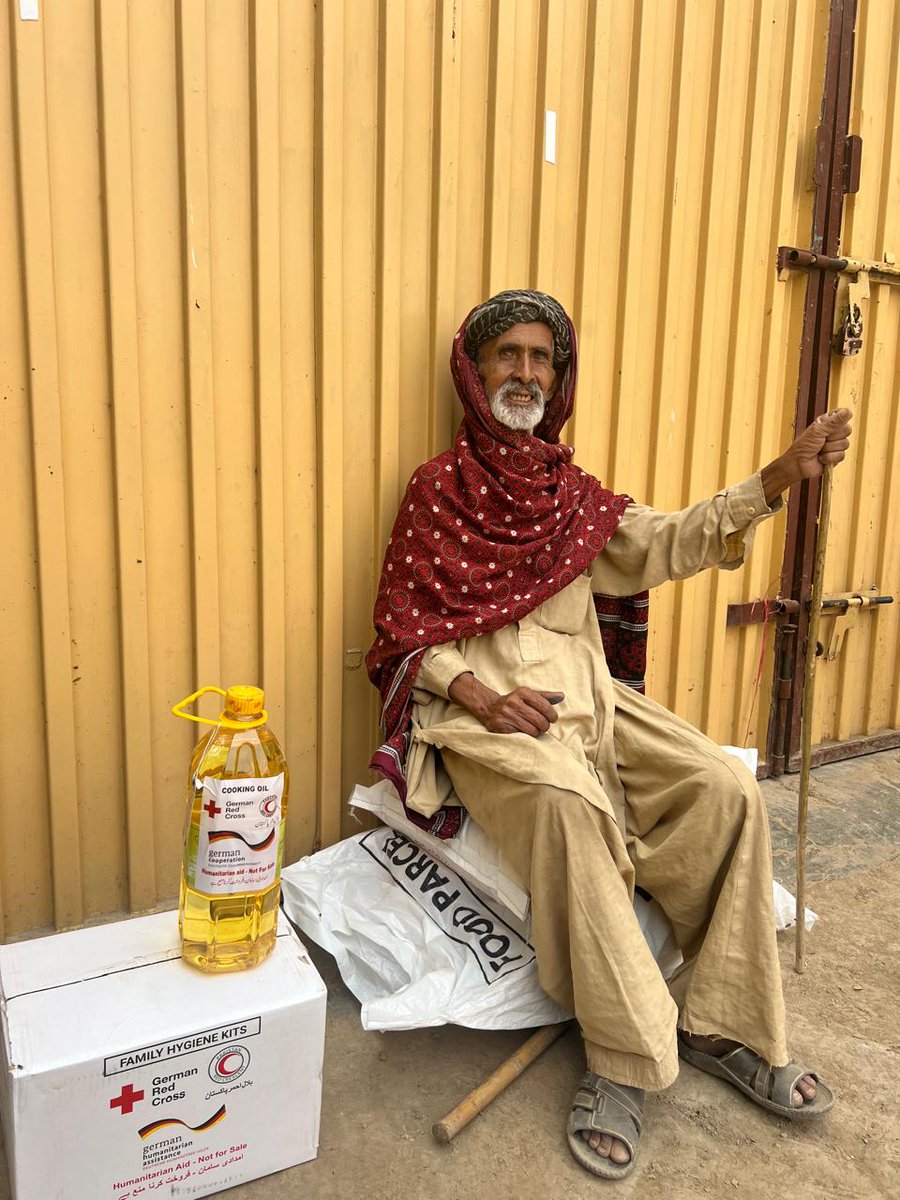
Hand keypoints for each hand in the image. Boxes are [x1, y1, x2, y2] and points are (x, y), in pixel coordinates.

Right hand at [447, 672, 563, 736]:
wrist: (489, 708)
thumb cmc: (514, 702)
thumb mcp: (528, 695)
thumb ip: (545, 697)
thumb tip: (562, 696)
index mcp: (522, 692)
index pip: (544, 705)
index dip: (552, 715)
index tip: (553, 719)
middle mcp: (514, 702)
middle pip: (540, 720)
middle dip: (545, 726)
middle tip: (544, 726)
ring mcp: (507, 714)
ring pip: (532, 730)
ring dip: (536, 732)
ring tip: (534, 729)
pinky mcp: (502, 726)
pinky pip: (521, 735)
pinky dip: (526, 736)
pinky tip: (523, 731)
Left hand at [760, 408, 851, 503]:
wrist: (798, 465)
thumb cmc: (803, 446)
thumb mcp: (818, 431)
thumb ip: (834, 422)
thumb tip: (848, 411)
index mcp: (828, 422)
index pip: (843, 415)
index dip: (840, 420)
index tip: (830, 426)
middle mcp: (833, 432)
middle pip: (847, 430)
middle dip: (832, 437)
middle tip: (821, 440)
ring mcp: (836, 444)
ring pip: (845, 444)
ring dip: (829, 448)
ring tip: (820, 450)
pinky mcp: (836, 456)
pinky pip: (842, 455)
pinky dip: (829, 457)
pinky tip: (821, 458)